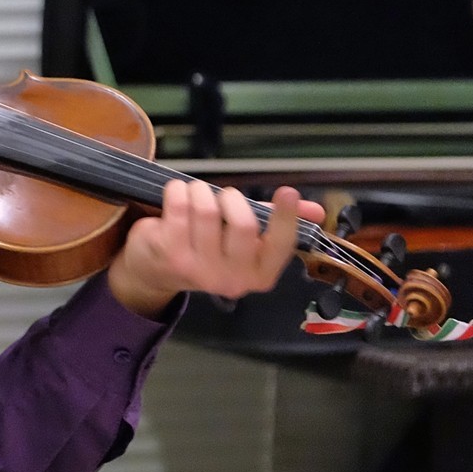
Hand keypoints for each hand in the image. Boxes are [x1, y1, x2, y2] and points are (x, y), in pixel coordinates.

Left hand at [107, 181, 324, 317]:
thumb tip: (316, 209)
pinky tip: (176, 196)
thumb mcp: (245, 241)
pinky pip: (180, 205)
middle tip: (223, 196)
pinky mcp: (170, 253)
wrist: (156, 270)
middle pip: (243, 223)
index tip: (288, 192)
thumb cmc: (209, 248)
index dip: (286, 217)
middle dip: (232, 197)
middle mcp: (232, 279)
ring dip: (201, 191)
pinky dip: (178, 191)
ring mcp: (199, 269)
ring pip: (208, 209)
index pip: (280, 245)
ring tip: (195, 195)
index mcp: (259, 275)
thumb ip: (278, 223)